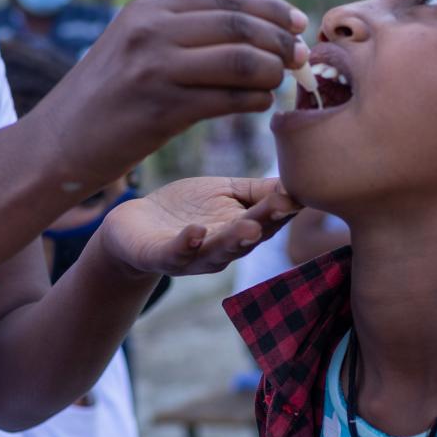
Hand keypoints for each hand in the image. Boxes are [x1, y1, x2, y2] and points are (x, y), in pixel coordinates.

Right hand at [25, 0, 307, 191]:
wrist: (56, 145)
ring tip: (280, 82)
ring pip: (240, 60)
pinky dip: (255, 100)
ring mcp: (154, 69)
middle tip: (301, 57)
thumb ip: (180, 32)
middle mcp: (150, 31)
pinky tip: (261, 105)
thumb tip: (249, 28)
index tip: (299, 23)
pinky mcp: (161, 109)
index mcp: (147, 9)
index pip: (226, 0)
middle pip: (239, 26)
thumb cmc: (104, 99)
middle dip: (280, 40)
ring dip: (272, 72)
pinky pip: (228, 99)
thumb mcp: (133, 46)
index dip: (271, 10)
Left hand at [97, 177, 299, 276]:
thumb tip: (296, 180)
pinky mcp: (161, 256)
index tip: (302, 191)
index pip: (268, 219)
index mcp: (240, 231)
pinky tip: (196, 231)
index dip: (285, 207)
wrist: (134, 225)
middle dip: (266, 222)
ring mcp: (192, 256)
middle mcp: (222, 249)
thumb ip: (257, 191)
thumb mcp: (225, 193)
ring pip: (217, 251)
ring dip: (234, 240)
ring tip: (250, 226)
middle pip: (248, 237)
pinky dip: (187, 243)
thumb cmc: (187, 209)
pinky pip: (176, 253)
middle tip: (284, 205)